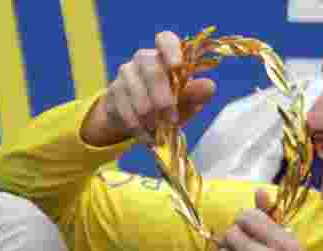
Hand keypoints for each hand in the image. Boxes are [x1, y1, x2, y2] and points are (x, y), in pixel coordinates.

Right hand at [81, 31, 215, 146]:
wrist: (135, 120)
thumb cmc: (167, 104)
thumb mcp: (185, 101)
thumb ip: (196, 93)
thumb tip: (209, 86)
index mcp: (165, 55)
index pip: (165, 39)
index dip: (170, 50)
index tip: (177, 66)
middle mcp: (143, 59)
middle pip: (152, 71)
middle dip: (163, 98)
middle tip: (172, 120)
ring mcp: (126, 74)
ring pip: (136, 93)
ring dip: (150, 117)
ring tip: (160, 132)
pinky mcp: (113, 93)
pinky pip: (125, 110)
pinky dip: (139, 128)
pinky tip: (148, 138)